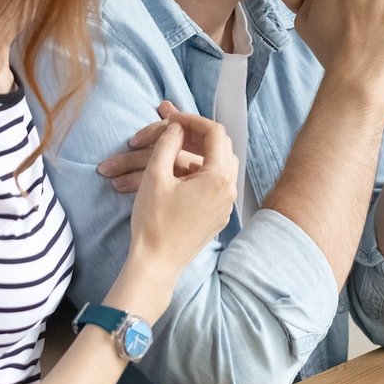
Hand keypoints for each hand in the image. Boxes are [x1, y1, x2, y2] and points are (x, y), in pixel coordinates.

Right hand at [125, 102, 237, 269]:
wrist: (156, 263)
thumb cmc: (154, 221)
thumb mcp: (155, 175)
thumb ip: (168, 143)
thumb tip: (177, 126)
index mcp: (218, 176)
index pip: (214, 133)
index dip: (191, 120)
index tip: (171, 119)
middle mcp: (229, 189)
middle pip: (221, 147)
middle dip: (197, 134)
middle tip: (173, 130)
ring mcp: (226, 205)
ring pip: (220, 165)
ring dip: (200, 153)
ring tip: (175, 148)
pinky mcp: (218, 216)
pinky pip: (216, 184)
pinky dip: (201, 172)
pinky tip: (179, 173)